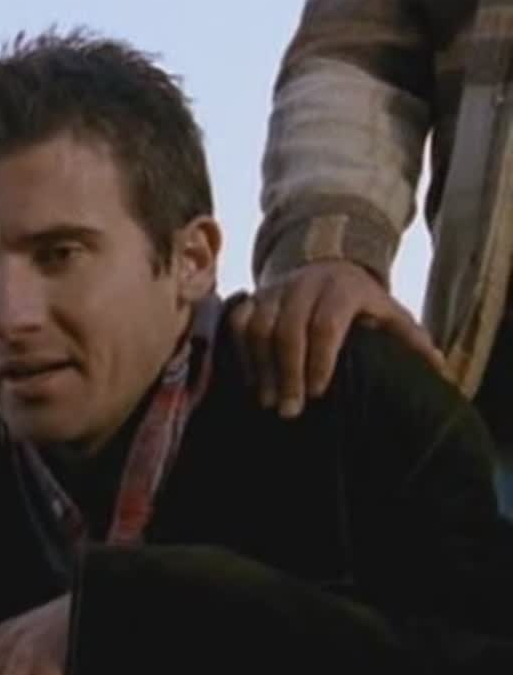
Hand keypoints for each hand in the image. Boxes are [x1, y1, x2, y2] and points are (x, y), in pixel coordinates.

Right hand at [230, 260, 445, 418]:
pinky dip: (241, 355)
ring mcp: (274, 289)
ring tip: (268, 401)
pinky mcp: (252, 297)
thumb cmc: (360, 301)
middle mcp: (304, 284)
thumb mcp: (389, 312)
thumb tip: (437, 368)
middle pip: (287, 329)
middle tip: (290, 410)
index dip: (320, 359)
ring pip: (257, 327)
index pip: (326, 323)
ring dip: (261, 368)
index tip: (318, 392)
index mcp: (342, 287)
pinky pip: (237, 325)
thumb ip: (410, 338)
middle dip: (287, 373)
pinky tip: (252, 382)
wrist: (325, 265)